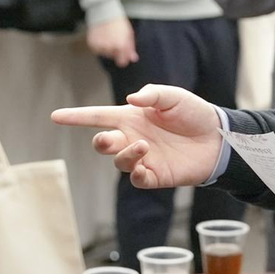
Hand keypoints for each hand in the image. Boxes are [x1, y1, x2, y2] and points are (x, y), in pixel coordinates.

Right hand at [51, 84, 221, 187]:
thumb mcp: (174, 96)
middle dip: (100, 142)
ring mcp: (143, 158)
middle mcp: (133, 138)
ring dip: (125, 155)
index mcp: (131, 117)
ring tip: (142, 147)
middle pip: (103, 143)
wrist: (218, 138)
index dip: (76, 117)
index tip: (56, 117)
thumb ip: (152, 94)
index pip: (97, 117)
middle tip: (109, 139)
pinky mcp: (156, 175)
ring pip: (119, 161)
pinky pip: (137, 179)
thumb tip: (130, 100)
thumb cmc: (194, 114)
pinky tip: (145, 166)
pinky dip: (137, 173)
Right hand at [86, 17, 137, 67]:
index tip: (122, 54)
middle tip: (114, 38)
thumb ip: (130, 48)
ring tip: (107, 36)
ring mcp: (100, 46)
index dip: (123, 59)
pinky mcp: (92, 44)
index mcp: (121, 46)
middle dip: (115, 50)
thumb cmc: (118, 22)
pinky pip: (96, 50)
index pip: (122, 62)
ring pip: (104, 53)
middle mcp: (110, 47)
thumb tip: (133, 59)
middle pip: (113, 56)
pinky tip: (101, 36)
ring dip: (106, 48)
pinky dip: (98, 45)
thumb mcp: (128, 34)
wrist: (104, 12)